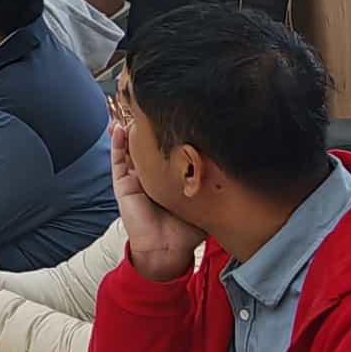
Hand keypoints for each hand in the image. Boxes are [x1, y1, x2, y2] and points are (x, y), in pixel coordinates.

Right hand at [107, 115, 202, 281]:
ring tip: (130, 107)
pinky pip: (117, 160)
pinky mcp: (123, 184)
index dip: (170, 131)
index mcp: (169, 176)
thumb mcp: (203, 199)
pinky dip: (117, 143)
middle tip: (151, 102)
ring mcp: (136, 177)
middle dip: (148, 123)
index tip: (176, 111)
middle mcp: (152, 173)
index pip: (168, 147)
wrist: (167, 249)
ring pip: (130, 146)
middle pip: (147, 142)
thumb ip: (212, 183)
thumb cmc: (186, 229)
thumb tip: (233, 164)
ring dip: (129, 128)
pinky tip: (119, 128)